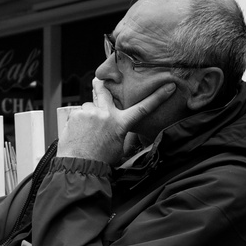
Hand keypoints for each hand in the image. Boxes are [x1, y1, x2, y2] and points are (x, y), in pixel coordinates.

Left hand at [58, 79, 175, 164]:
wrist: (80, 166)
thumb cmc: (100, 160)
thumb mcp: (119, 147)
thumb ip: (121, 132)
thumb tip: (118, 127)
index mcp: (121, 123)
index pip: (143, 108)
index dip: (158, 97)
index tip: (169, 86)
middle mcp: (106, 114)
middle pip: (104, 91)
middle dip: (101, 84)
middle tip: (98, 79)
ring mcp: (90, 113)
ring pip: (89, 107)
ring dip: (88, 114)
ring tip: (85, 130)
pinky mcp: (75, 115)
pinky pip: (77, 114)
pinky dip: (77, 122)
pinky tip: (78, 133)